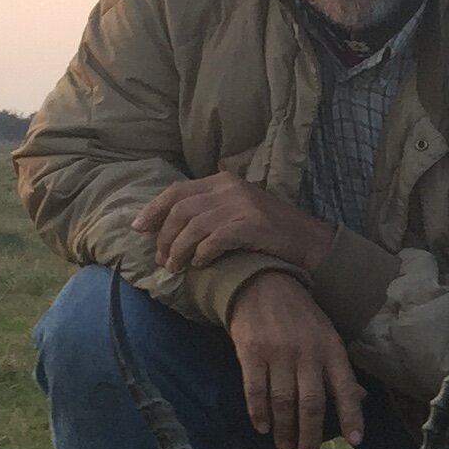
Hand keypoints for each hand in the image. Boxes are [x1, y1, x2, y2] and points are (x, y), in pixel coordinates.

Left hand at [140, 173, 335, 274]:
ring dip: (179, 250)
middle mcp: (228, 189)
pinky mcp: (250, 226)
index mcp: (223, 180)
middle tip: (161, 259)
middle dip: (164, 237)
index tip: (138, 228)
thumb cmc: (272, 230)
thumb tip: (175, 226)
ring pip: (192, 227)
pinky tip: (200, 265)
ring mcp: (240, 206)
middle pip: (180, 210)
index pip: (177, 191)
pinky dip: (202, 254)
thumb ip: (211, 209)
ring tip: (175, 267)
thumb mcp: (240, 208)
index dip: (153, 210)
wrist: (310, 240)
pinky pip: (213, 240)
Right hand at [223, 273, 365, 448]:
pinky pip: (255, 390)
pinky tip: (262, 427)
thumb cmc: (300, 317)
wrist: (262, 284)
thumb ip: (339, 369)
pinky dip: (259, 412)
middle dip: (311, 433)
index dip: (352, 416)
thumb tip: (360, 399)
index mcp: (331, 349)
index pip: (345, 388)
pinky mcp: (251, 352)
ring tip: (285, 446)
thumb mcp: (328, 336)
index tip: (355, 441)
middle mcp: (307, 353)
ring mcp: (278, 353)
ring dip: (284, 428)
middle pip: (311, 402)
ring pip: (283, 401)